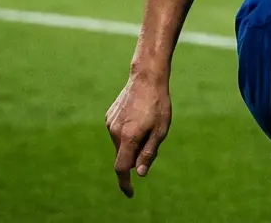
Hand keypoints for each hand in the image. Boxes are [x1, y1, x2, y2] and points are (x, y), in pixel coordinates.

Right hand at [105, 73, 171, 197]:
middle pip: (124, 156)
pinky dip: (127, 133)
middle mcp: (114, 132)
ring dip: (132, 143)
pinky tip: (138, 117)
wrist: (146, 78)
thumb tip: (139, 174)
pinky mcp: (109, 116)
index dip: (125, 183)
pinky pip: (118, 133)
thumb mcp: (161, 131)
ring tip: (147, 123)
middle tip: (153, 139)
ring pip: (121, 144)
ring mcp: (110, 123)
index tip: (130, 193)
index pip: (122, 168)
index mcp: (128, 138)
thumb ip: (149, 153)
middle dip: (136, 156)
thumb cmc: (158, 105)